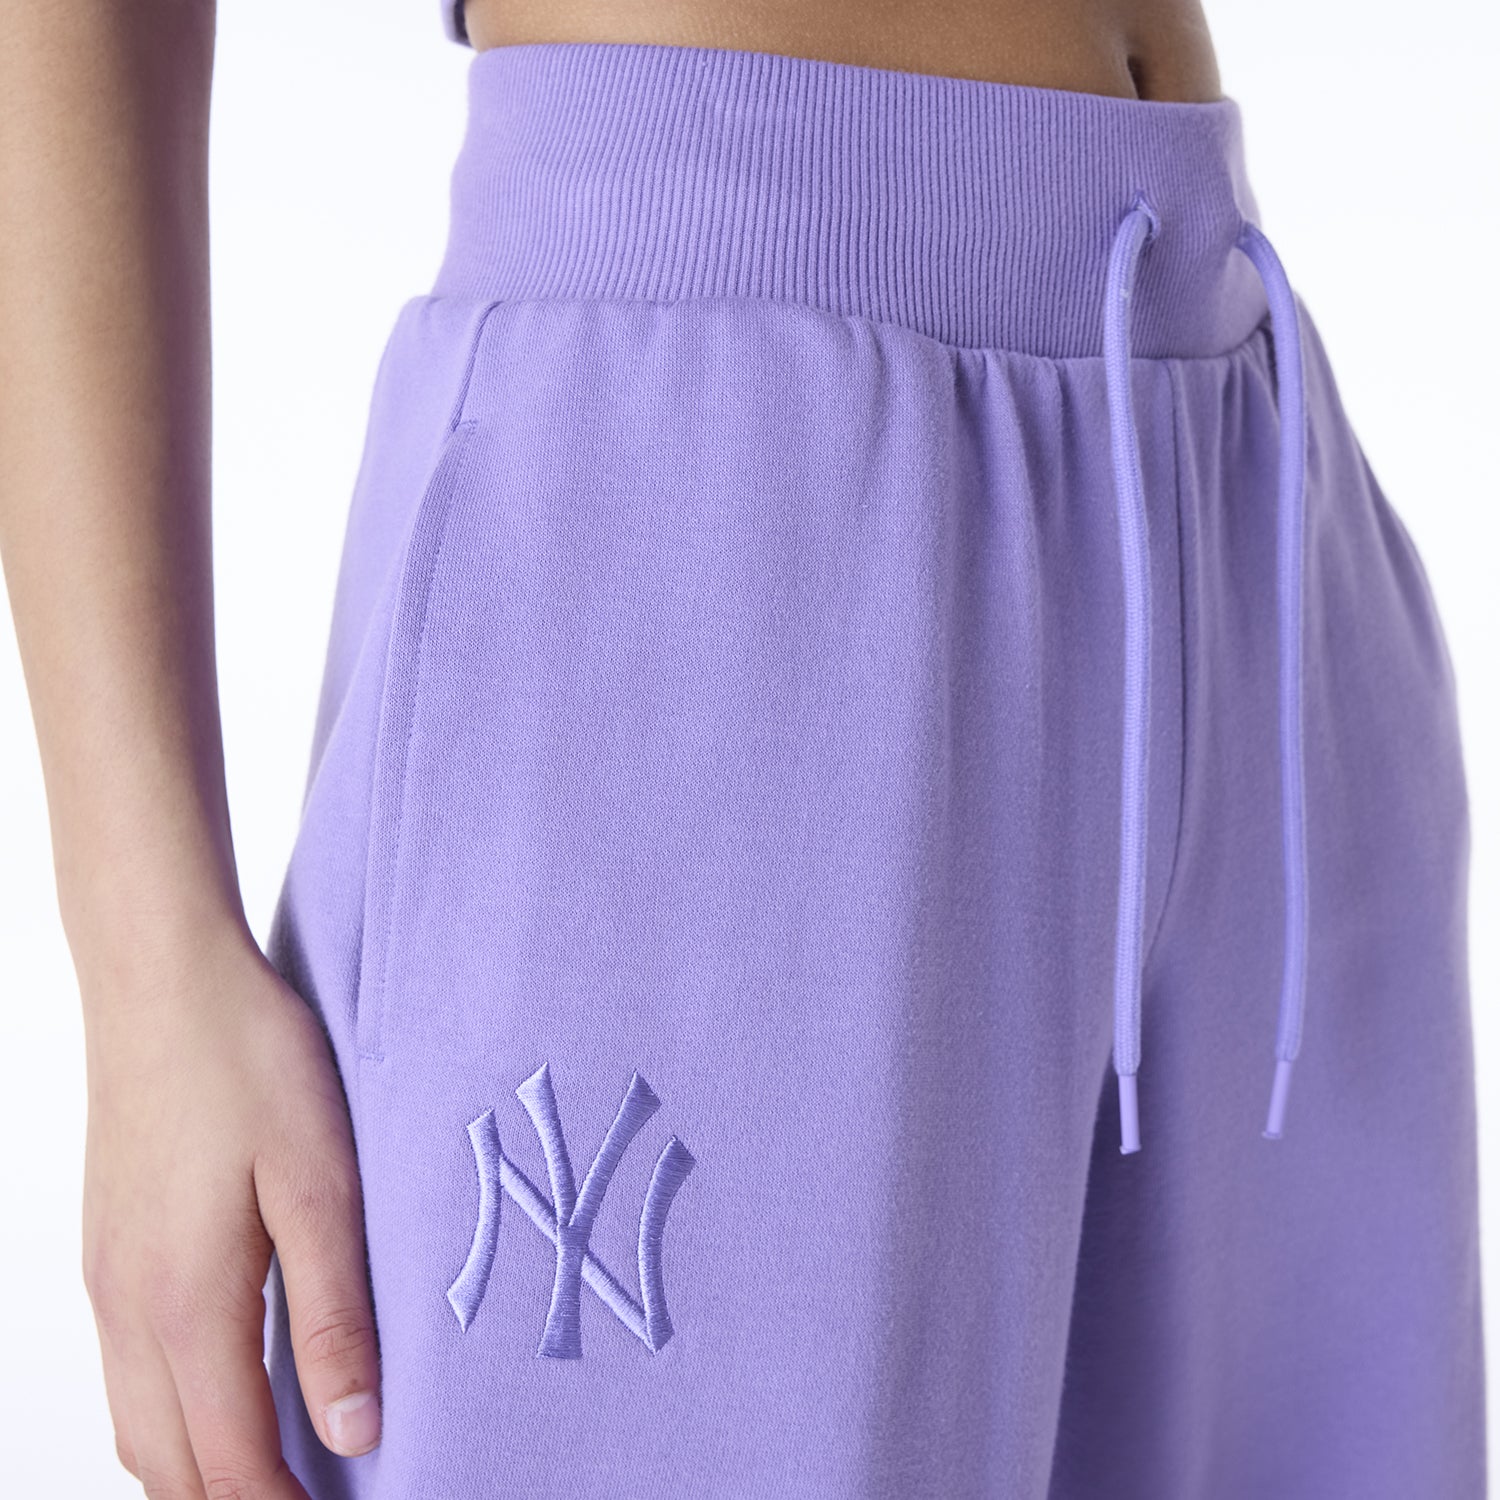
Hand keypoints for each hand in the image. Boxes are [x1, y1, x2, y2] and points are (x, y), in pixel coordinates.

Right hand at [79, 918, 377, 1496]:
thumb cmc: (248, 1063)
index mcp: (186, 1305)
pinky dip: (176, 1412)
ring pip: (140, 1425)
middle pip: (171, 1466)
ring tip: (272, 1472)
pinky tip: (227, 1387)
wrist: (163, 978)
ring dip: (200, 1468)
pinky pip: (130, 1371)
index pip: (228, 1464)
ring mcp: (107, 1279)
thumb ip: (335, 1312)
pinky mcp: (109, 1246)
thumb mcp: (319, 1182)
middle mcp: (129, 1310)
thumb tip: (355, 1431)